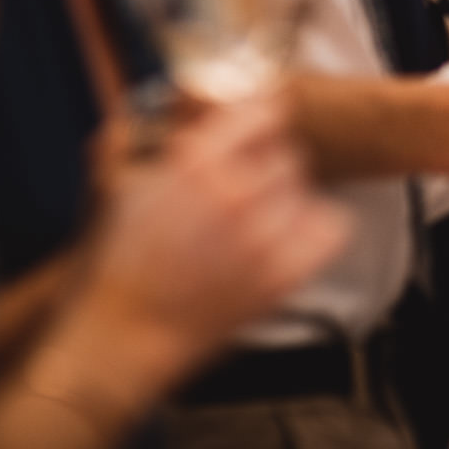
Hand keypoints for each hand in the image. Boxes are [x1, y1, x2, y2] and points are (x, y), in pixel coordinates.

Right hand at [80, 96, 351, 373]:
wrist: (122, 337)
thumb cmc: (116, 266)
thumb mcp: (121, 187)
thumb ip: (145, 142)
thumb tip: (165, 111)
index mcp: (196, 163)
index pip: (264, 111)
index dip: (259, 121)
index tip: (256, 131)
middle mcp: (236, 191)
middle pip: (287, 154)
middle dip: (266, 166)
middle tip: (244, 189)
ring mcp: (263, 234)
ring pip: (305, 189)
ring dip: (284, 199)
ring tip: (253, 223)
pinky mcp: (283, 274)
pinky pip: (332, 228)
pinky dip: (315, 229)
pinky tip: (288, 239)